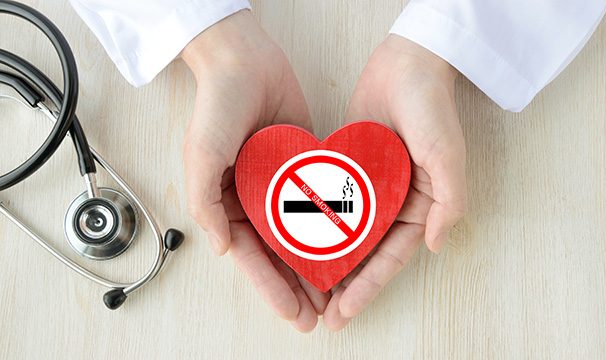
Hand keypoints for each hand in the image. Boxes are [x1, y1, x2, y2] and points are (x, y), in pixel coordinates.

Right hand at [181, 11, 328, 331]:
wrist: (245, 62)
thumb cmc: (217, 107)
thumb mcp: (201, 156)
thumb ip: (206, 205)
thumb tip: (220, 249)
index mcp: (227, 202)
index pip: (250, 256)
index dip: (270, 287)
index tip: (292, 313)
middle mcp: (254, 198)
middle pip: (277, 253)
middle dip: (295, 286)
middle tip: (316, 315)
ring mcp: (280, 184)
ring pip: (300, 235)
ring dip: (314, 265)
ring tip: (333, 294)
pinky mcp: (303, 166)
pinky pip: (318, 202)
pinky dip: (330, 227)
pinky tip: (346, 247)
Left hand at [323, 35, 466, 329]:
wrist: (406, 64)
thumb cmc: (431, 107)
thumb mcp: (448, 155)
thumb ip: (449, 201)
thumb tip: (435, 246)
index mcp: (420, 205)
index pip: (393, 256)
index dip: (371, 286)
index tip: (347, 311)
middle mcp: (395, 202)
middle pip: (368, 254)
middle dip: (348, 287)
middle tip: (324, 316)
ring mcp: (370, 187)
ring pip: (347, 236)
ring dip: (330, 264)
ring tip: (307, 292)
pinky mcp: (349, 169)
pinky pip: (332, 204)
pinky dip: (318, 227)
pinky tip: (297, 244)